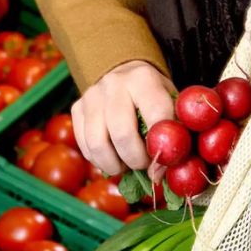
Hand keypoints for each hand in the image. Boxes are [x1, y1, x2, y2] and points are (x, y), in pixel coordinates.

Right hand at [71, 60, 175, 178]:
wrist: (125, 76)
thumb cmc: (153, 98)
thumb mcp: (171, 106)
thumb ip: (174, 134)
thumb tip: (159, 173)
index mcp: (144, 79)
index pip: (156, 116)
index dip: (161, 147)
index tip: (162, 164)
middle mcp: (114, 83)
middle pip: (122, 133)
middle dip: (135, 159)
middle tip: (143, 165)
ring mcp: (92, 95)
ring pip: (98, 144)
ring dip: (114, 165)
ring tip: (126, 165)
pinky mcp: (76, 108)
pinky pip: (85, 146)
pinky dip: (99, 161)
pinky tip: (112, 158)